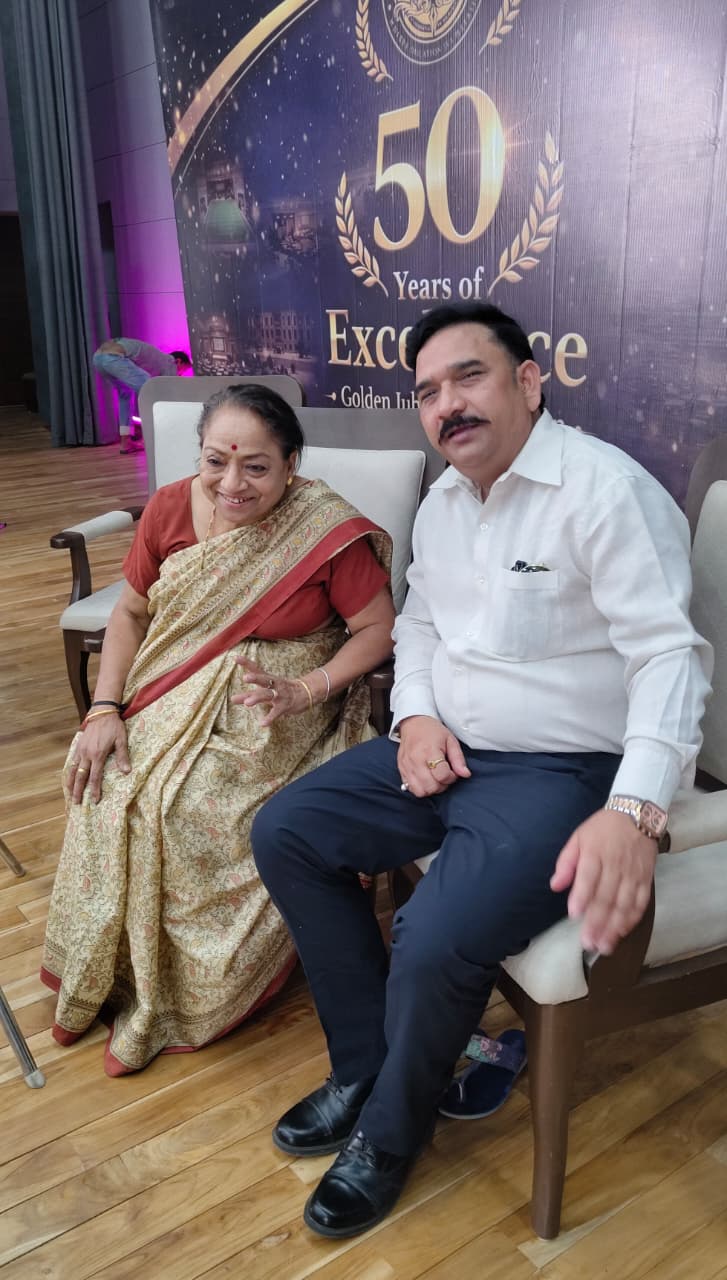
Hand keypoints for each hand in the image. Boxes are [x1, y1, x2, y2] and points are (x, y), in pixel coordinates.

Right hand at [68, 713, 129, 804]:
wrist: (102, 712)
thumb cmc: (114, 726)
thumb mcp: (121, 740)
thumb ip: (122, 756)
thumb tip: (127, 772)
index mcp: (98, 754)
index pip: (95, 777)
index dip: (94, 790)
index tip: (94, 801)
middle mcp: (86, 754)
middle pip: (80, 777)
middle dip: (78, 791)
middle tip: (77, 803)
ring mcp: (80, 750)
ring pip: (73, 770)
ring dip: (70, 783)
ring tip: (70, 794)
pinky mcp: (78, 746)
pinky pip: (72, 762)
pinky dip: (69, 772)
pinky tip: (69, 778)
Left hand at [231, 656, 315, 725]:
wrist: (305, 693)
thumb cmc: (281, 690)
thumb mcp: (266, 690)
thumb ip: (248, 695)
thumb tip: (231, 699)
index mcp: (269, 679)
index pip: (256, 669)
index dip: (246, 663)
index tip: (235, 658)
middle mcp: (274, 685)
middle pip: (264, 680)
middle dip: (255, 679)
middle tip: (245, 678)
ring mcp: (280, 695)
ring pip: (268, 695)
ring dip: (258, 698)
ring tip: (247, 703)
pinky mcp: (284, 707)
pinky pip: (276, 713)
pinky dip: (270, 718)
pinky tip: (262, 724)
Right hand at [397, 715, 470, 796]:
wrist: (413, 723)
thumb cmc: (433, 731)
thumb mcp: (450, 740)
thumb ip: (458, 759)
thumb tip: (465, 774)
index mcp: (429, 751)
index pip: (442, 775)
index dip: (451, 777)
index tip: (452, 771)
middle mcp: (416, 760)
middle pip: (431, 786)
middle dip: (442, 785)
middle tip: (444, 775)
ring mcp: (407, 766)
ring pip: (420, 791)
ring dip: (430, 788)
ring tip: (434, 778)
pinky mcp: (401, 770)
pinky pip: (410, 788)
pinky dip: (420, 787)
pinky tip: (425, 778)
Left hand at [550, 809, 656, 954]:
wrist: (638, 813)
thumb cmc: (603, 828)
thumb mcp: (578, 837)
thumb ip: (566, 862)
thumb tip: (555, 885)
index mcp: (595, 853)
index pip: (589, 876)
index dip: (582, 896)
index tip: (574, 914)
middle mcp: (616, 865)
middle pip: (607, 896)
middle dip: (597, 922)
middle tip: (588, 943)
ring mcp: (633, 874)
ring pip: (625, 904)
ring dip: (614, 927)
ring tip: (604, 945)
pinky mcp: (646, 879)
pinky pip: (641, 902)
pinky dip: (633, 919)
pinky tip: (623, 932)